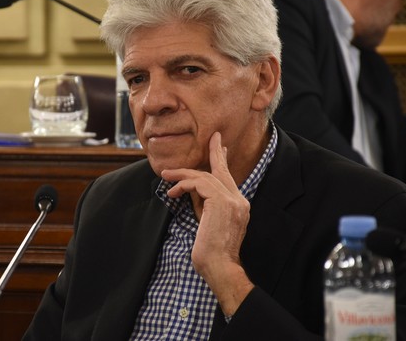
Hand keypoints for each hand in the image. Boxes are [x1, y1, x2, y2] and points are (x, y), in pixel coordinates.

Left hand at [161, 132, 253, 315]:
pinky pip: (199, 184)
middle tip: (212, 138)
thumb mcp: (206, 221)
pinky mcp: (222, 202)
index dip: (222, 161)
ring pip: (206, 176)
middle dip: (214, 153)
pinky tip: (173, 192)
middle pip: (222, 171)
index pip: (228, 179)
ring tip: (166, 176)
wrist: (219, 266)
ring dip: (183, 175)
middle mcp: (239, 200)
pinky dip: (183, 185)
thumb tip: (191, 187)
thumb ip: (202, 202)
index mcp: (239, 205)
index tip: (220, 148)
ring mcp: (233, 200)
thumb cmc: (211, 251)